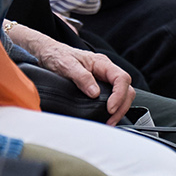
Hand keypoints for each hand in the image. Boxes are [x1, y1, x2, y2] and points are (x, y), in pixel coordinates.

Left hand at [8, 23, 133, 122]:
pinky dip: (113, 108)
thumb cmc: (57, 56)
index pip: (121, 78)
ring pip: (123, 93)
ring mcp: (104, 78)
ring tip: (109, 122)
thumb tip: (95, 93)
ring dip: (119, 109)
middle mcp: (107, 70)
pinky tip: (105, 116)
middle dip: (122, 106)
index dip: (119, 95)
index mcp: (102, 63)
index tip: (110, 108)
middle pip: (127, 88)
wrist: (49, 52)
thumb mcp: (66, 65)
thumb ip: (82, 77)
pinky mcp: (100, 85)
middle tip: (111, 121)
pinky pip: (114, 96)